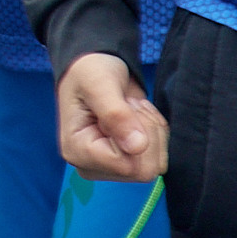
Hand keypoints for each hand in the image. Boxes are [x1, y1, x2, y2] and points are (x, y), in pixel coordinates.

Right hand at [58, 52, 167, 181]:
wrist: (95, 67)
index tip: (125, 107)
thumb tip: (137, 147)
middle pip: (143, 170)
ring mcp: (109, 166)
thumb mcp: (98, 85)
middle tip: (130, 106)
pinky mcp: (125, 161)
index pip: (127, 165)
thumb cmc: (90, 72)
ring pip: (155, 165)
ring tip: (132, 109)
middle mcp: (91, 165)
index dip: (139, 136)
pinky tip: (138, 117)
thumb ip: (116, 115)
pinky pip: (159, 159)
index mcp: (77, 151)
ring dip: (152, 130)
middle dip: (147, 132)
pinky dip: (157, 134)